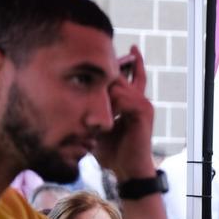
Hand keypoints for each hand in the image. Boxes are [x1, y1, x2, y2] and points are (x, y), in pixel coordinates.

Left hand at [95, 47, 156, 180]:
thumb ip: (93, 112)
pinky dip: (112, 105)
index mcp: (131, 103)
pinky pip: (122, 97)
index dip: (132, 62)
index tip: (133, 49)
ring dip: (104, 96)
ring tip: (101, 113)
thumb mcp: (97, 127)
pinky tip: (108, 116)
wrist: (127, 169)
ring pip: (117, 86)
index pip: (134, 76)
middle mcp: (140, 100)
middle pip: (120, 76)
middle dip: (109, 75)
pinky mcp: (144, 112)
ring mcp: (143, 104)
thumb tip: (74, 100)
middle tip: (97, 86)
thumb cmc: (112, 151)